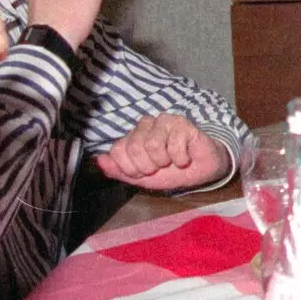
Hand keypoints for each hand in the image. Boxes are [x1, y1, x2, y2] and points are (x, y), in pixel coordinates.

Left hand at [94, 113, 231, 190]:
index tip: (143, 172)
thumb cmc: (171, 172)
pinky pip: (174, 144)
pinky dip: (180, 158)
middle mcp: (145, 125)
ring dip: (165, 161)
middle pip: (134, 147)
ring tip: (173, 161)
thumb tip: (99, 160)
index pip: (117, 149)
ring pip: (152, 144)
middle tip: (159, 167)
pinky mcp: (182, 123)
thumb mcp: (141, 178)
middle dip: (148, 166)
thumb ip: (119, 170)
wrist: (201, 171)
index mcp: (132, 137)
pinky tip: (185, 157)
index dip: (129, 168)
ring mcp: (164, 121)